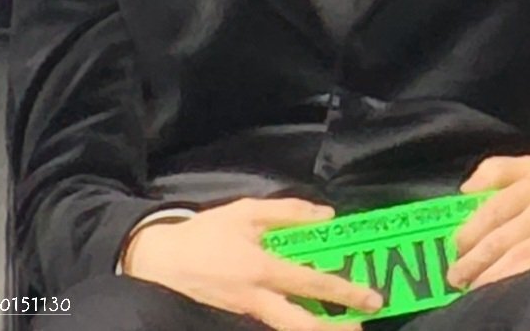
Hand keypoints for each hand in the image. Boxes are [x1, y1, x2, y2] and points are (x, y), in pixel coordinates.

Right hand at [123, 196, 383, 330]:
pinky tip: (305, 319)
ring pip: (286, 330)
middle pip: (301, 324)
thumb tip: (326, 216)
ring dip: (315, 330)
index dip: (342, 291)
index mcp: (262, 269)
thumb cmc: (206, 233)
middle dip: (333, 329)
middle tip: (361, 327)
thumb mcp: (245, 211)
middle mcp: (256, 300)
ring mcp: (245, 316)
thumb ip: (288, 212)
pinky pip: (268, 325)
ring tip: (341, 329)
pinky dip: (290, 324)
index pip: (310, 282)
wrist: (159, 262)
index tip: (370, 297)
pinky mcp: (234, 322)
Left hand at [447, 155, 529, 291]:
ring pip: (517, 259)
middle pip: (499, 239)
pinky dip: (519, 281)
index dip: (467, 233)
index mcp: (529, 183)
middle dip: (472, 262)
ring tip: (473, 289)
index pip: (490, 211)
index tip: (453, 249)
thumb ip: (496, 170)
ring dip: (491, 277)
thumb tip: (464, 190)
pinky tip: (505, 290)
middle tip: (454, 278)